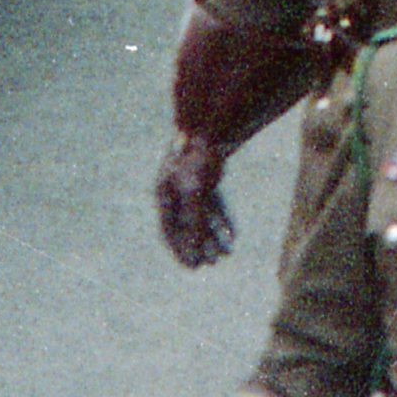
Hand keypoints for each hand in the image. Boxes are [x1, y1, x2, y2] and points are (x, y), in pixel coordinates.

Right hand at [154, 142, 234, 271]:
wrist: (212, 128)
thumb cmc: (199, 163)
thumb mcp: (196, 196)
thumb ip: (193, 225)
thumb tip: (192, 254)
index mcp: (164, 195)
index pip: (169, 231)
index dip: (180, 250)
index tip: (192, 267)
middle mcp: (173, 190)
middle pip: (184, 226)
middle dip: (198, 246)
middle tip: (211, 264)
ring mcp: (188, 183)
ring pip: (199, 217)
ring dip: (211, 236)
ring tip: (224, 254)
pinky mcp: (204, 178)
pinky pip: (211, 206)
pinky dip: (220, 221)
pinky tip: (231, 235)